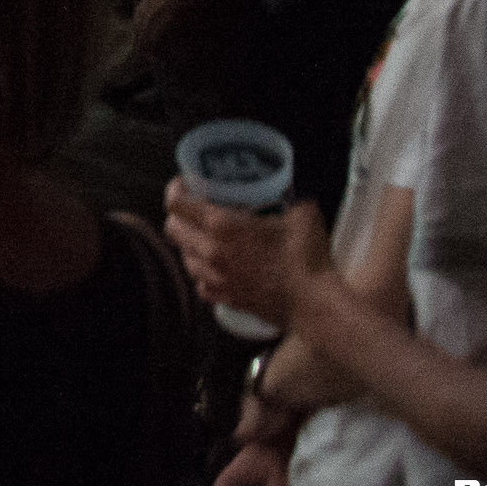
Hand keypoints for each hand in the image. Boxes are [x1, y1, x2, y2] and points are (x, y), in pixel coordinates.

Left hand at [163, 180, 332, 328]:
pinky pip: (200, 285)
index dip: (175, 189)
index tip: (185, 184)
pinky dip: (204, 275)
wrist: (314, 304)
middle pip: (172, 229)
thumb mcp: (303, 214)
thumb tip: (293, 181)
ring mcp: (215, 278)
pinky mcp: (225, 299)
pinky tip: (217, 270)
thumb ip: (292, 194)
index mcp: (222, 226)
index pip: (176, 203)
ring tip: (206, 239)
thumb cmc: (307, 257)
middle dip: (178, 216)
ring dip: (190, 245)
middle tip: (195, 210)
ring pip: (184, 257)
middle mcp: (210, 251)